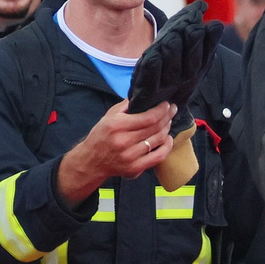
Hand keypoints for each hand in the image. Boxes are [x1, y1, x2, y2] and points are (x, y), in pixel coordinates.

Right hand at [57, 99, 176, 202]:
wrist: (91, 161)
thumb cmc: (101, 137)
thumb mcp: (108, 117)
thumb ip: (125, 106)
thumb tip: (142, 95)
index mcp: (117, 126)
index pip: (148, 117)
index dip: (161, 110)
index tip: (166, 105)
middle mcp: (124, 141)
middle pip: (155, 128)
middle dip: (167, 117)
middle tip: (172, 110)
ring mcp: (131, 156)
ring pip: (158, 140)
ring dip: (167, 129)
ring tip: (168, 122)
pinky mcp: (135, 168)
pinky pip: (158, 157)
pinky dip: (167, 146)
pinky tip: (168, 139)